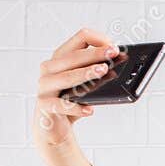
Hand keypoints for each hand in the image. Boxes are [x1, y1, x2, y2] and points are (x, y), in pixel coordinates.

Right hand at [32, 28, 118, 147]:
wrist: (53, 127)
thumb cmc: (71, 101)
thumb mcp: (85, 84)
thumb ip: (96, 72)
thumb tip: (120, 64)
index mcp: (61, 57)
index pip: (80, 38)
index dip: (98, 40)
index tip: (114, 47)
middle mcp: (49, 68)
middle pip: (73, 57)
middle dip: (95, 54)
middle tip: (113, 53)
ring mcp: (45, 86)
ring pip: (66, 77)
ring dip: (85, 73)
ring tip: (103, 71)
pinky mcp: (44, 105)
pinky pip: (60, 105)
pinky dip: (76, 108)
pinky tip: (90, 110)